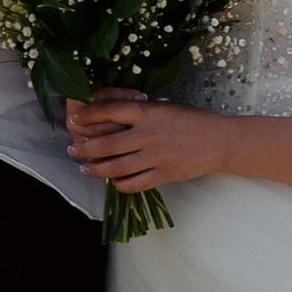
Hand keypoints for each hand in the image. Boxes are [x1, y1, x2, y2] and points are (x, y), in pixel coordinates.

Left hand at [64, 89, 225, 193]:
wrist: (219, 141)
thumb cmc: (192, 120)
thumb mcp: (165, 107)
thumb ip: (140, 112)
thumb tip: (111, 115)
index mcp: (148, 112)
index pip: (110, 111)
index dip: (88, 115)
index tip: (75, 119)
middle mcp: (149, 134)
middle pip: (106, 143)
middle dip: (84, 148)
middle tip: (72, 150)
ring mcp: (156, 157)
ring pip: (116, 167)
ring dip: (95, 169)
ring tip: (84, 168)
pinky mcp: (163, 175)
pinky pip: (134, 184)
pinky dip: (119, 184)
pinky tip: (112, 181)